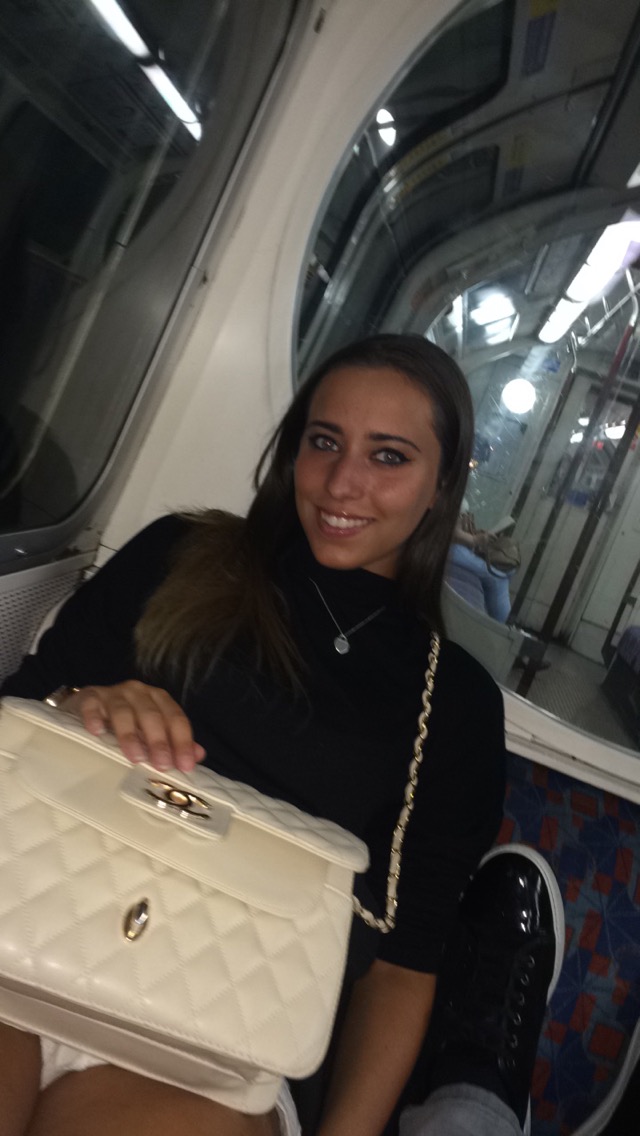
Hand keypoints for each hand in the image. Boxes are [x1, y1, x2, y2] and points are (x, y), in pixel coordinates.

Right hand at [63, 681, 205, 772]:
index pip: (176, 719)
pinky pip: (93, 706)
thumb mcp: (149, 732)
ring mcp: (113, 694)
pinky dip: (95, 718)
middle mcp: (139, 692)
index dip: (183, 742)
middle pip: (152, 715)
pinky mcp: (89, 698)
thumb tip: (198, 756)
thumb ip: (173, 742)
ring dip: (130, 735)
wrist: (86, 707)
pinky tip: (97, 732)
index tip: (186, 766)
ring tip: (135, 757)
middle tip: (162, 765)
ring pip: (124, 711)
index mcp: (158, 700)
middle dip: (159, 741)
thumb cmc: (123, 723)